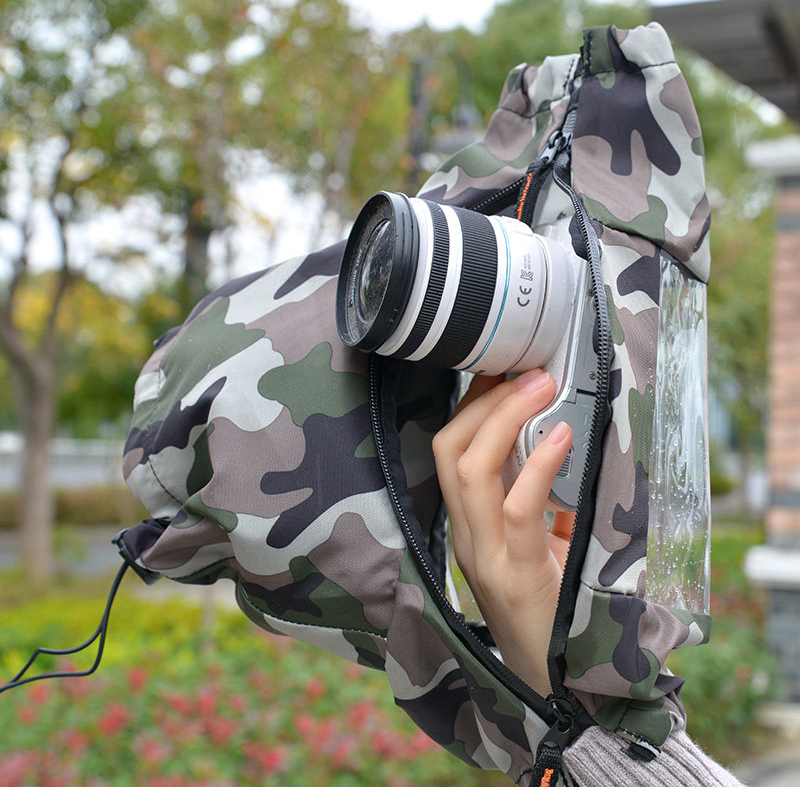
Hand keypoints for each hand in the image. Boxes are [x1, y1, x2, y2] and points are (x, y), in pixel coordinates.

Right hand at [432, 369, 574, 695]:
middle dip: (484, 401)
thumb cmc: (552, 606)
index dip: (470, 403)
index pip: (449, 450)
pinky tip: (562, 439)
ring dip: (504, 421)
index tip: (500, 366)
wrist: (557, 683)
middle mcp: (466, 535)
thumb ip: (543, 497)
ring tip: (540, 388)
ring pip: (471, 472)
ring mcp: (486, 556)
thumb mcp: (541, 542)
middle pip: (451, 451)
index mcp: (468, 524)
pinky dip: (537, 468)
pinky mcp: (516, 576)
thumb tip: (565, 439)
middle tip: (528, 369)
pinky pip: (516, 511)